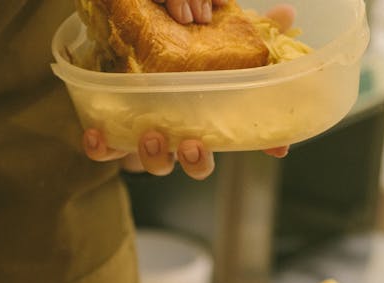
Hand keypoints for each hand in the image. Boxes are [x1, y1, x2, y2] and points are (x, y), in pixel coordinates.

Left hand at [81, 4, 295, 173]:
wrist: (120, 54)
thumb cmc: (174, 58)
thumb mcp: (212, 41)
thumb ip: (246, 32)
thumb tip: (287, 15)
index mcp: (206, 120)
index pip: (238, 140)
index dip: (261, 146)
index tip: (277, 149)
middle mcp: (179, 137)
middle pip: (195, 165)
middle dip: (196, 162)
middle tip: (193, 144)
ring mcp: (146, 141)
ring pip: (154, 163)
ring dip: (154, 155)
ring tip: (151, 133)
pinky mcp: (113, 136)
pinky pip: (104, 152)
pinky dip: (100, 147)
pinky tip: (96, 133)